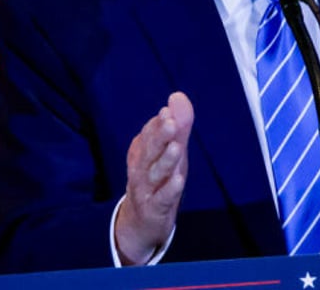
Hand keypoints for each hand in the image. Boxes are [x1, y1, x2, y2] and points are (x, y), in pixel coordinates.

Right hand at [114, 91, 193, 264]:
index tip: (167, 112)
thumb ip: (178, 126)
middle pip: (149, 151)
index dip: (157, 124)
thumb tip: (178, 96)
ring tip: (177, 148)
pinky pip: (162, 199)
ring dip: (165, 160)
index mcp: (143, 152)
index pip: (148, 134)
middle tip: (170, 122)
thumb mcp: (171, 152)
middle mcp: (141, 169)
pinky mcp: (154, 209)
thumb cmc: (159, 180)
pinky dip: (169, 190)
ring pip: (155, 174)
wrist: (141, 223)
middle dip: (159, 136)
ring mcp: (147, 190)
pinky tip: (179, 180)